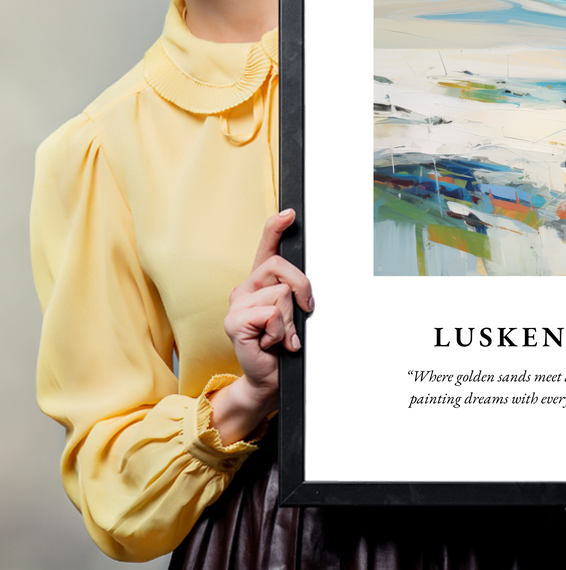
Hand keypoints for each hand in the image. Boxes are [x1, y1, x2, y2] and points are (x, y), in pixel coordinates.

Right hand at [209, 209, 313, 443]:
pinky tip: (271, 343)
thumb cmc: (283, 345)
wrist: (269, 378)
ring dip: (290, 320)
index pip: (266, 247)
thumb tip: (305, 286)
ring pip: (281, 293)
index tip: (290, 213)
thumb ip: (295, 294)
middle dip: (302, 289)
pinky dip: (280, 332)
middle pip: (281, 267)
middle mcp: (245, 288)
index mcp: (260, 283)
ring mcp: (236, 304)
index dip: (276, 227)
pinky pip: (272, 313)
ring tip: (282, 336)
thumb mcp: (294, 313)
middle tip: (302, 313)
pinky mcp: (234, 322)